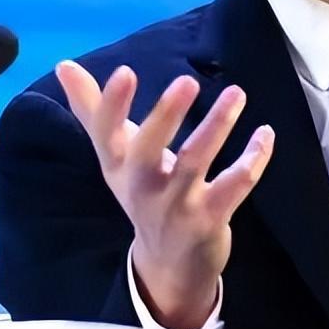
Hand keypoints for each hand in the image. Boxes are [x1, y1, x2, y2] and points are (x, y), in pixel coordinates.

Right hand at [55, 60, 274, 328]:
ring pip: (195, 164)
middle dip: (165, 116)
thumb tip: (63, 65)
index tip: (125, 70)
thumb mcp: (116, 156)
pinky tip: (265, 133)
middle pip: (147, 151)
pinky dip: (253, 159)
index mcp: (119, 166)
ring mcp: (176, 205)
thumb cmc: (144, 193)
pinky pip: (235, 186)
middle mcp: (142, 186)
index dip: (112, 104)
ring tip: (236, 92)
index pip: (106, 133)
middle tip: (186, 80)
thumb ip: (94, 109)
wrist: (169, 264)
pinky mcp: (209, 219)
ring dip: (216, 127)